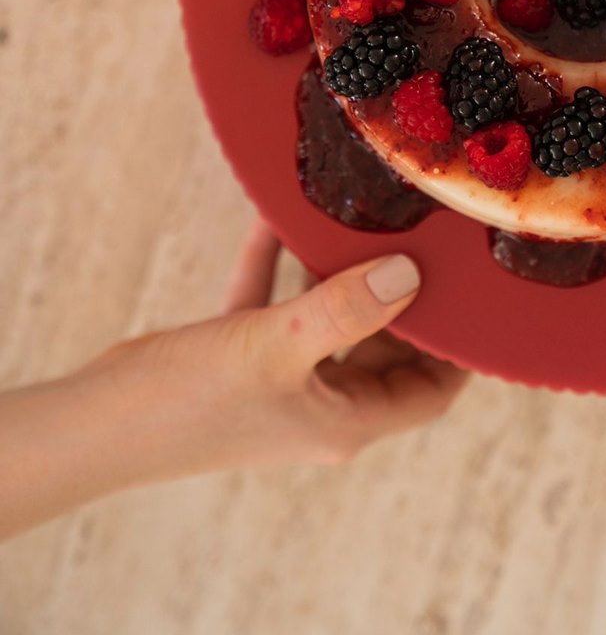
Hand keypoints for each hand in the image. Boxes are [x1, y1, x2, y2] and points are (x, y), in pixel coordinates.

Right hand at [109, 224, 466, 473]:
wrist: (99, 422)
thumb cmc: (190, 401)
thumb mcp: (276, 346)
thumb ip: (344, 309)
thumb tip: (409, 274)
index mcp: (345, 417)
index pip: (429, 391)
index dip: (459, 351)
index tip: (473, 293)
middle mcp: (321, 401)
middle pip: (385, 346)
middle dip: (400, 294)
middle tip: (420, 236)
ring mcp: (281, 379)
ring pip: (329, 317)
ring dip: (338, 272)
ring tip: (357, 216)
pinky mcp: (242, 355)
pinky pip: (273, 301)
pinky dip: (278, 264)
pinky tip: (275, 220)